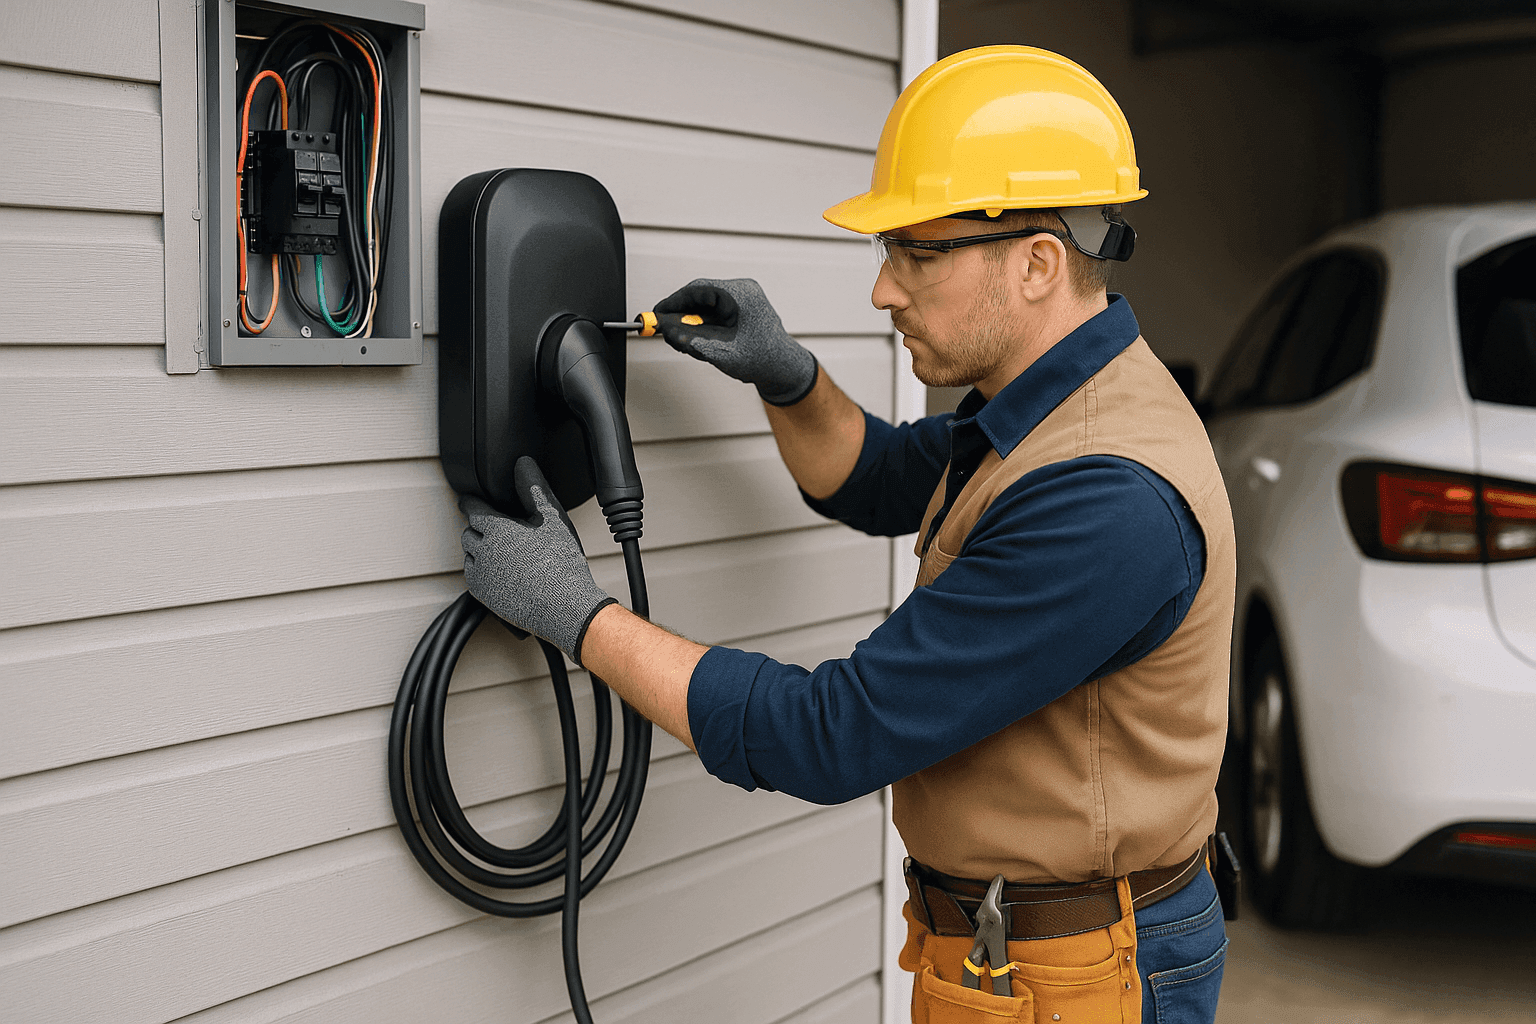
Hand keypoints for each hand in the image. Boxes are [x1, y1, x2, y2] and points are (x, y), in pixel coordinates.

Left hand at [459, 457, 615, 662]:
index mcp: (496, 528)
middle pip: (469, 531)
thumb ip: (533, 487)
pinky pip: (473, 577)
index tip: (469, 499)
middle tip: (494, 527)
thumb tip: (523, 464)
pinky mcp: (484, 596)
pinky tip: (501, 571)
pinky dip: (481, 570)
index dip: (470, 501)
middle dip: (478, 526)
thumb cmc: (561, 562)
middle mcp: (482, 550)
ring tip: (500, 550)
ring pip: (469, 554)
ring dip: (478, 549)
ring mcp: (480, 574)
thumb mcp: (552, 517)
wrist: (565, 607)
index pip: (471, 507)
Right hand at [653, 278, 817, 405]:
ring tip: (685, 342)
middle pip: (700, 297)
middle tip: (665, 331)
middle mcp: (742, 291)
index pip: (697, 290)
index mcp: (740, 294)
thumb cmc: (760, 360)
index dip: (673, 303)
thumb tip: (665, 330)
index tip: (656, 315)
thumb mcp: (718, 351)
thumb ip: (689, 339)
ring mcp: (743, 299)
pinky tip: (699, 342)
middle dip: (681, 315)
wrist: (784, 369)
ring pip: (706, 306)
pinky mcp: (742, 309)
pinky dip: (703, 326)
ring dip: (692, 323)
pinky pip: (715, 312)